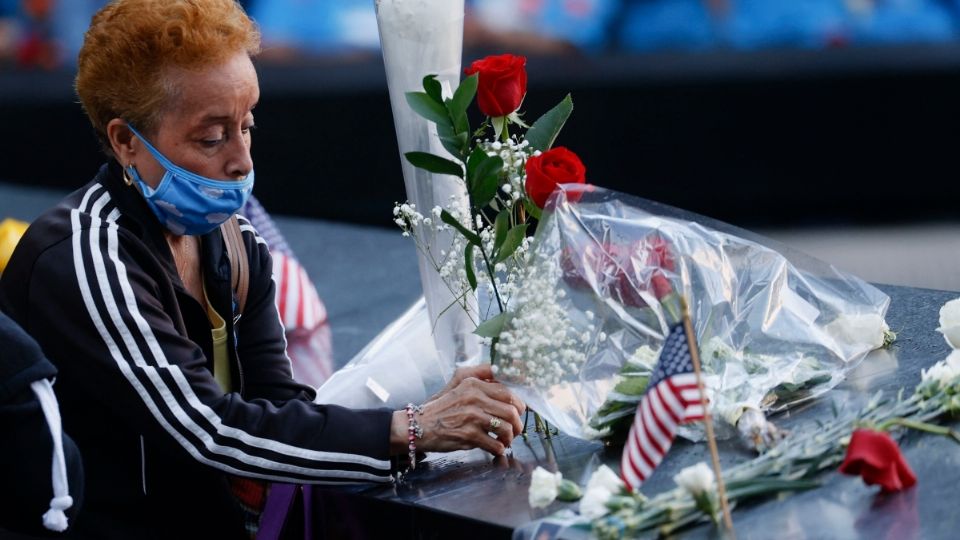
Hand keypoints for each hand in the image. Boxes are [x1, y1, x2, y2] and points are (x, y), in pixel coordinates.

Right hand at [391, 369, 525, 456]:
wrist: (419, 426)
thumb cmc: (441, 407)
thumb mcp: (458, 383)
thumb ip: (480, 374)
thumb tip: (503, 372)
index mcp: (473, 384)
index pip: (508, 392)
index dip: (519, 404)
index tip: (519, 411)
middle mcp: (474, 398)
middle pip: (511, 410)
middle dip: (518, 423)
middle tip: (516, 430)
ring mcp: (472, 417)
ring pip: (506, 428)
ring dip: (510, 438)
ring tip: (505, 441)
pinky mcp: (469, 436)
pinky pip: (496, 444)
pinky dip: (499, 449)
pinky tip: (496, 448)